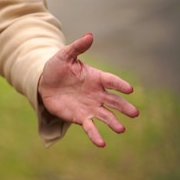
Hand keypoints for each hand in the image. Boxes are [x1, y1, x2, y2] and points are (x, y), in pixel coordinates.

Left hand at [38, 33, 139, 147]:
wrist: (44, 84)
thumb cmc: (56, 68)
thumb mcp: (65, 56)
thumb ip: (77, 47)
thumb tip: (90, 35)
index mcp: (96, 77)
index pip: (111, 81)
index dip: (120, 84)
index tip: (129, 89)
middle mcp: (97, 94)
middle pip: (114, 101)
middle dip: (124, 107)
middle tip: (135, 113)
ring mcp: (91, 107)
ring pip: (106, 116)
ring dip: (113, 123)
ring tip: (121, 129)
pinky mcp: (81, 117)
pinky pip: (90, 127)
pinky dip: (96, 135)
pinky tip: (102, 143)